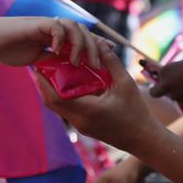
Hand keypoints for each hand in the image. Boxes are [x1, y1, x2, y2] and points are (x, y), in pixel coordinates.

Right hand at [0, 16, 114, 68]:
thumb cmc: (9, 49)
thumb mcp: (36, 60)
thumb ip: (50, 63)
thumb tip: (63, 74)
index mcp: (58, 37)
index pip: (84, 39)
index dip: (98, 45)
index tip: (111, 55)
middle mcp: (56, 29)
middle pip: (85, 32)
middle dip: (94, 48)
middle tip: (97, 66)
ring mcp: (48, 25)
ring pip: (75, 28)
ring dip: (80, 44)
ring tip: (78, 62)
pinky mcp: (39, 24)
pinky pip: (57, 27)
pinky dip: (61, 39)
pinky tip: (59, 51)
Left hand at [37, 46, 162, 152]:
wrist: (144, 139)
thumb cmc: (137, 111)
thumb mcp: (126, 83)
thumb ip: (111, 62)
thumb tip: (100, 43)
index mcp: (87, 109)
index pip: (56, 95)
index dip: (44, 80)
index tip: (39, 65)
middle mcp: (79, 120)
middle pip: (52, 103)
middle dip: (43, 84)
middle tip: (41, 66)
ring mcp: (80, 126)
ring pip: (58, 108)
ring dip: (52, 91)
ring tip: (51, 72)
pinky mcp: (84, 128)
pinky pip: (67, 111)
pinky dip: (63, 98)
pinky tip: (67, 85)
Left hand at [143, 57, 182, 112]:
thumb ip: (174, 71)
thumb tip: (164, 75)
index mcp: (165, 70)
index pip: (150, 73)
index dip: (150, 73)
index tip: (146, 71)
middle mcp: (166, 83)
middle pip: (155, 92)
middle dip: (160, 91)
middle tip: (168, 89)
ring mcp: (174, 96)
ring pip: (172, 98)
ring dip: (179, 95)